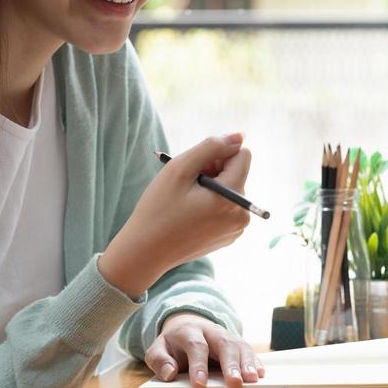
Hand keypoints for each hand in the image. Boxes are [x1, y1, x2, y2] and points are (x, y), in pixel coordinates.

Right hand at [99, 133, 252, 296]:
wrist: (145, 252)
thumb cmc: (159, 209)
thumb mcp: (180, 169)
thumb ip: (211, 147)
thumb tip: (239, 136)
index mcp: (233, 198)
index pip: (242, 155)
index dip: (218, 154)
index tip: (196, 168)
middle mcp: (242, 215)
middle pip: (237, 173)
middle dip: (214, 171)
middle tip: (188, 184)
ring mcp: (237, 229)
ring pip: (232, 189)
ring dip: (212, 187)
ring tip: (187, 200)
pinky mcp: (229, 236)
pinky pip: (227, 207)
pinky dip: (212, 203)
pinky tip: (190, 213)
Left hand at [145, 313, 264, 387]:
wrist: (186, 325)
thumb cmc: (172, 344)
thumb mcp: (157, 350)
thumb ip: (159, 360)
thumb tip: (169, 373)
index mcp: (189, 332)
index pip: (196, 346)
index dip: (199, 365)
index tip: (200, 384)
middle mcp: (211, 331)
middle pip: (224, 343)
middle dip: (231, 364)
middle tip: (235, 383)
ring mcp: (226, 336)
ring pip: (240, 345)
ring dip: (247, 363)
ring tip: (252, 379)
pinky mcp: (236, 343)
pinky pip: (248, 350)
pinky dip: (255, 362)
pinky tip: (260, 373)